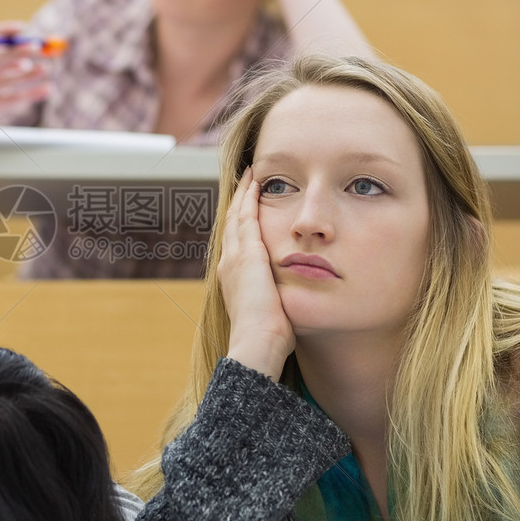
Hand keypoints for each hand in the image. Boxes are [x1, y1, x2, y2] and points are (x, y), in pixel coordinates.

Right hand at [0, 19, 52, 123]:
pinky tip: (47, 88)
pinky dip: (30, 95)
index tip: (22, 27)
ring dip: (26, 75)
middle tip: (37, 47)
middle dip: (15, 52)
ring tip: (46, 68)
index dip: (1, 31)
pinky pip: (10, 101)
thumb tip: (38, 42)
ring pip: (3, 82)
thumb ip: (7, 52)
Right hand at [218, 167, 294, 379]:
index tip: (247, 209)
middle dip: (239, 203)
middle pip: (232, 225)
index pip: (237, 244)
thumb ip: (277, 301)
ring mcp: (234, 258)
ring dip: (243, 195)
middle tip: (245, 183)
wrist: (257, 343)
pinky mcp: (246, 254)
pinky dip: (249, 199)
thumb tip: (291, 302)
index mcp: (233, 280)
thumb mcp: (272, 314)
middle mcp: (228, 265)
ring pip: (237, 216)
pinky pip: (246, 216)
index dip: (241, 224)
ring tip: (250, 177)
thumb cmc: (270, 338)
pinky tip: (257, 184)